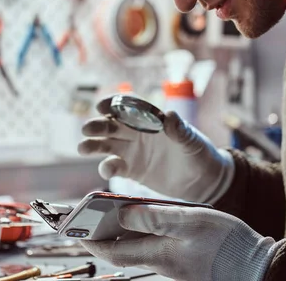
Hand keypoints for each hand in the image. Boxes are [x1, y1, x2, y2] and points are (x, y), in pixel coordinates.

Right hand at [78, 96, 234, 202]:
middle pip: (112, 125)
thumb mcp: (192, 141)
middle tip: (87, 129)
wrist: (202, 180)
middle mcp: (137, 132)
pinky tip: (107, 169)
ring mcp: (132, 151)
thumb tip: (170, 115)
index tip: (102, 106)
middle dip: (98, 125)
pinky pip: (115, 166)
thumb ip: (180, 130)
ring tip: (83, 148)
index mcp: (150, 119)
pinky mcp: (132, 170)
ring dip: (93, 145)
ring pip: (106, 144)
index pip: (128, 106)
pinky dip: (107, 167)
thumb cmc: (199, 153)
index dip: (113, 104)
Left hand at [80, 205, 281, 280]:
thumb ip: (156, 217)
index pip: (112, 250)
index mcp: (158, 254)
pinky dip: (142, 231)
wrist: (256, 266)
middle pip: (121, 249)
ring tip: (110, 211)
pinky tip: (145, 217)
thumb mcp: (190, 223)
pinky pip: (154, 244)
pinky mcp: (184, 258)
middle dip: (101, 234)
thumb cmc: (226, 244)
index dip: (89, 239)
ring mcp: (172, 262)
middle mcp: (160, 262)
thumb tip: (122, 211)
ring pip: (137, 246)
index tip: (72, 227)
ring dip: (120, 231)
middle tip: (87, 216)